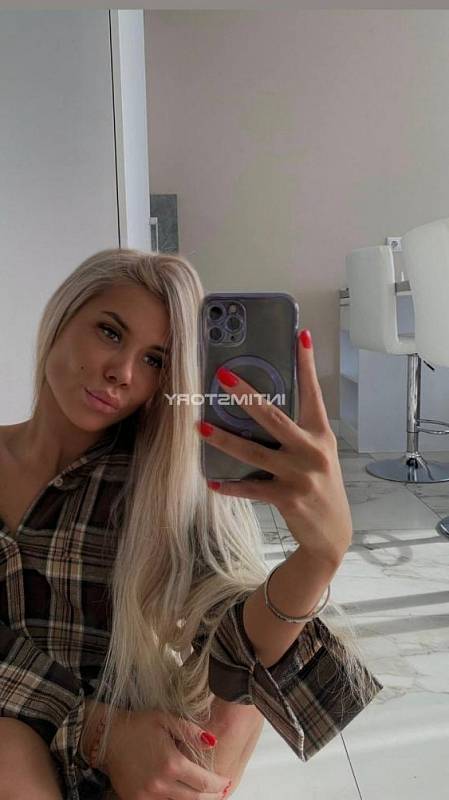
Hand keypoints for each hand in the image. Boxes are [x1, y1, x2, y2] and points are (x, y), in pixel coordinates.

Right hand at [104, 708, 230, 799]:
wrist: (108, 737)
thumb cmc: (139, 725)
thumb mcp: (167, 719)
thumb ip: (191, 731)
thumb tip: (213, 742)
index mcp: (172, 763)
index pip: (204, 782)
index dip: (219, 784)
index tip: (227, 781)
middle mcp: (161, 784)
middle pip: (195, 799)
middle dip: (212, 796)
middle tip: (221, 791)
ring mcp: (147, 795)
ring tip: (205, 794)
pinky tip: (183, 795)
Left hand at [196, 328, 351, 563]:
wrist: (332, 533)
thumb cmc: (319, 485)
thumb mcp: (317, 454)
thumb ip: (295, 433)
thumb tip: (256, 409)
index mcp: (321, 435)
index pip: (314, 392)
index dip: (307, 363)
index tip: (301, 335)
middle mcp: (313, 451)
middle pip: (274, 417)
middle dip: (246, 396)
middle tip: (222, 378)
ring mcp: (301, 475)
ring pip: (254, 452)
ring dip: (224, 439)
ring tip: (200, 426)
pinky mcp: (288, 498)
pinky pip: (251, 488)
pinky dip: (230, 485)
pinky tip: (212, 480)